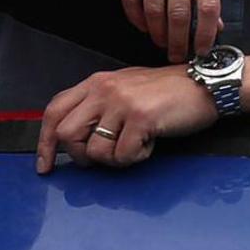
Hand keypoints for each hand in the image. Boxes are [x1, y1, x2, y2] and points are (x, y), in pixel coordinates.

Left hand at [35, 63, 215, 172]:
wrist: (205, 86)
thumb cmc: (167, 93)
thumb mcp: (124, 90)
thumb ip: (98, 107)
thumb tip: (74, 140)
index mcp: (96, 82)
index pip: (54, 111)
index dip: (44, 142)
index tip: (46, 166)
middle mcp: (103, 89)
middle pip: (66, 134)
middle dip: (80, 156)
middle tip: (103, 158)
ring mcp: (121, 103)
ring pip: (95, 151)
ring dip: (114, 159)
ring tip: (135, 145)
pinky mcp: (140, 118)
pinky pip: (122, 156)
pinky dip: (136, 158)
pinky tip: (150, 143)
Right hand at [119, 0, 223, 57]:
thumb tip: (215, 24)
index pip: (208, 8)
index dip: (205, 36)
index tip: (202, 51)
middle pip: (179, 15)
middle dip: (179, 42)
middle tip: (178, 56)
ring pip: (154, 11)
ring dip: (157, 33)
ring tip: (162, 43)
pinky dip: (136, 17)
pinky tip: (142, 25)